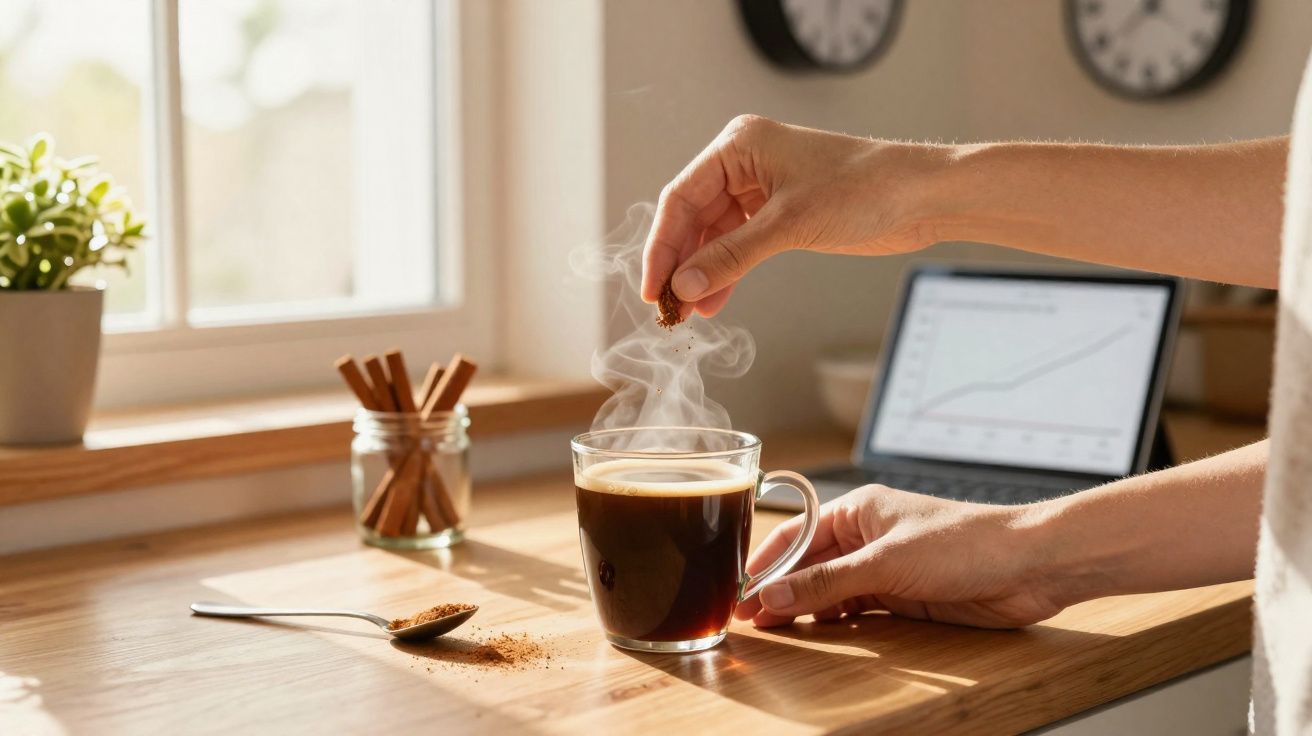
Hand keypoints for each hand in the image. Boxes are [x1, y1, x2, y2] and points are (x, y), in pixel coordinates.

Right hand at [641, 115, 943, 316]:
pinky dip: (726, 272)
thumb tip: (684, 287)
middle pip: (692, 218)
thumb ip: (731, 256)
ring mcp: (761, 189)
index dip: (662, 246)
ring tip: (690, 314)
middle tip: (668, 308)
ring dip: (702, 273)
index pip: (680, 198)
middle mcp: (744, 163)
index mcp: (738, 145)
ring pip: (713, 236)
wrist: (921, 196)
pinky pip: (738, 245)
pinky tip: (715, 302)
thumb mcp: (788, 224)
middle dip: (681, 264)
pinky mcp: (779, 214)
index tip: (653, 288)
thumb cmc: (864, 188)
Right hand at [736, 484, 1068, 628]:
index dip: (766, 563)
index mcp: (859, 510)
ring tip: (774, 629)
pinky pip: (856, 608)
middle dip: (780, 588)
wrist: (1028, 566)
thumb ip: (829, 582)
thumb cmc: (965, 542)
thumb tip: (777, 594)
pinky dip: (833, 620)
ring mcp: (885, 567)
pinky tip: (816, 632)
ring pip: (830, 589)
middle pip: (810, 564)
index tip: (742, 589)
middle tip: (749, 618)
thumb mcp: (886, 563)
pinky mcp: (903, 595)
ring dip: (805, 607)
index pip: (797, 534)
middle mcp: (868, 536)